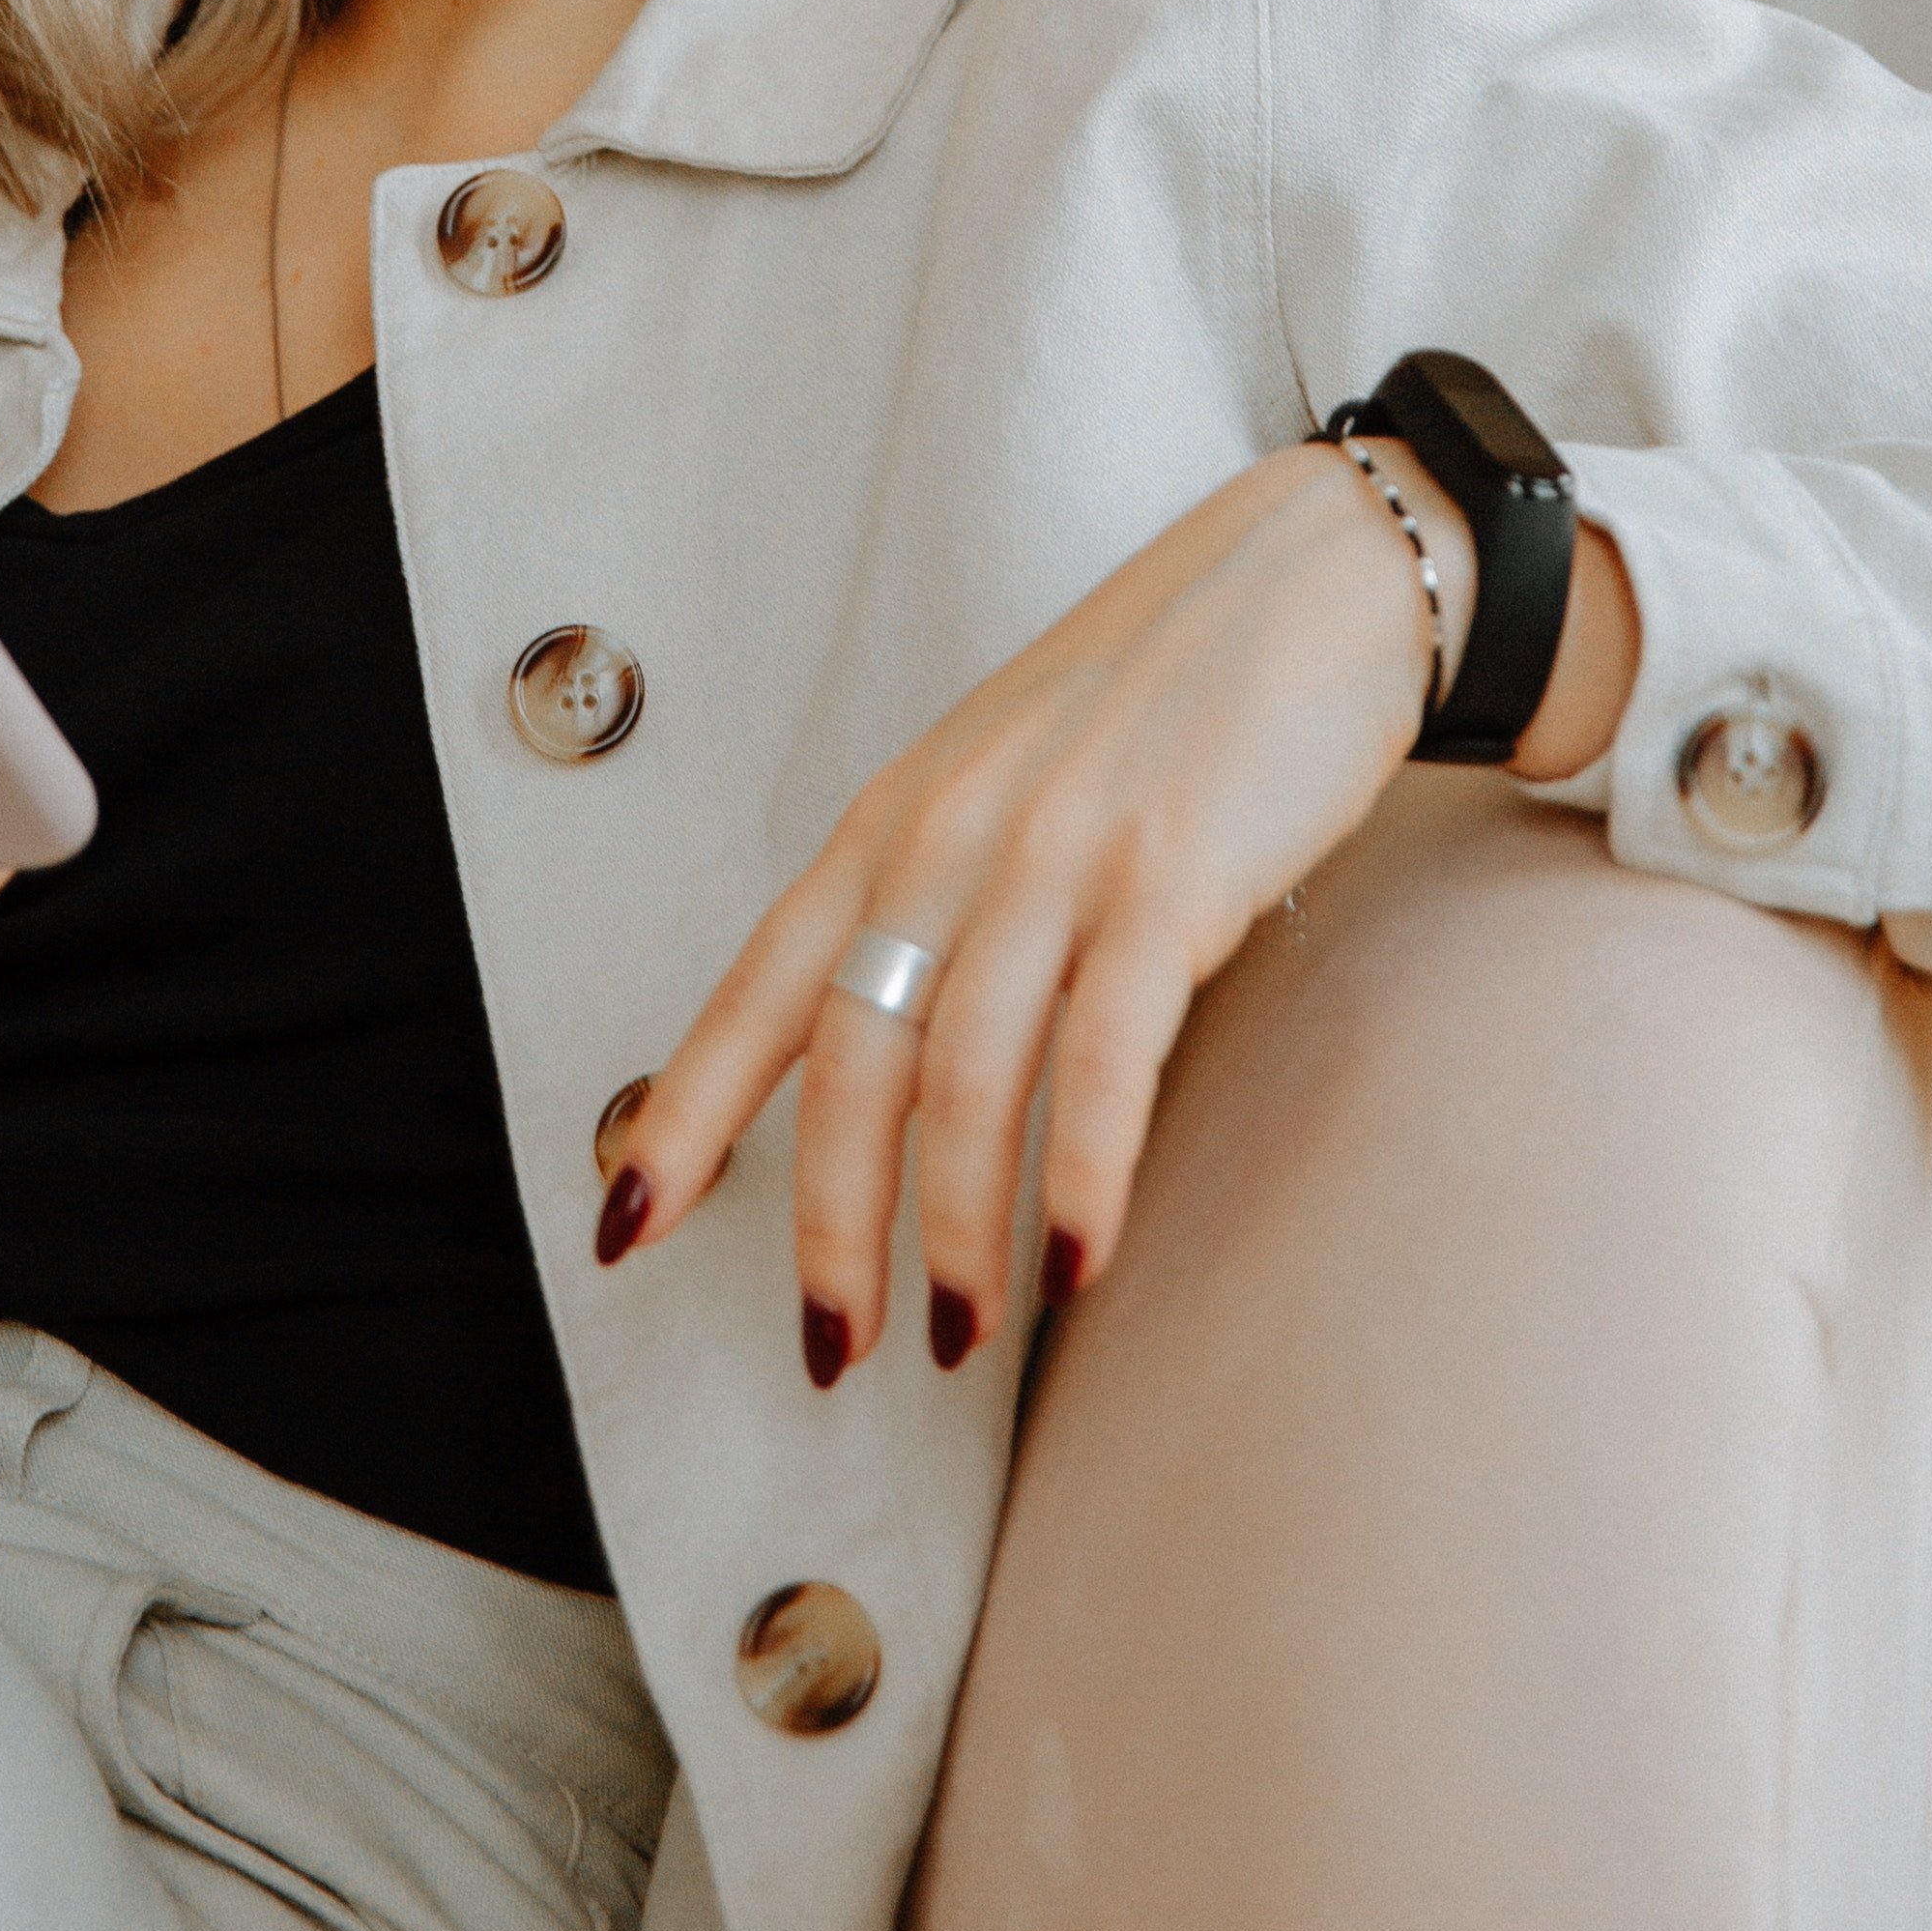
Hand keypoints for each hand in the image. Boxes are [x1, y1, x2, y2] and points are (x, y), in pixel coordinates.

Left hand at [596, 442, 1635, 1369]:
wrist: (1311, 577)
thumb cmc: (1157, 703)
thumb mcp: (1005, 782)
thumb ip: (933, 901)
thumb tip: (878, 1063)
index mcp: (895, 818)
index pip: (759, 986)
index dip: (684, 1114)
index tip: (620, 1231)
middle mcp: (952, 833)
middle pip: (853, 1056)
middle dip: (830, 1223)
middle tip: (832, 1352)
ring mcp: (1060, 851)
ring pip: (966, 1072)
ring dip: (955, 1226)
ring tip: (961, 1335)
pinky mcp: (1173, 874)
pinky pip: (1105, 1048)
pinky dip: (1082, 1168)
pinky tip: (1080, 1261)